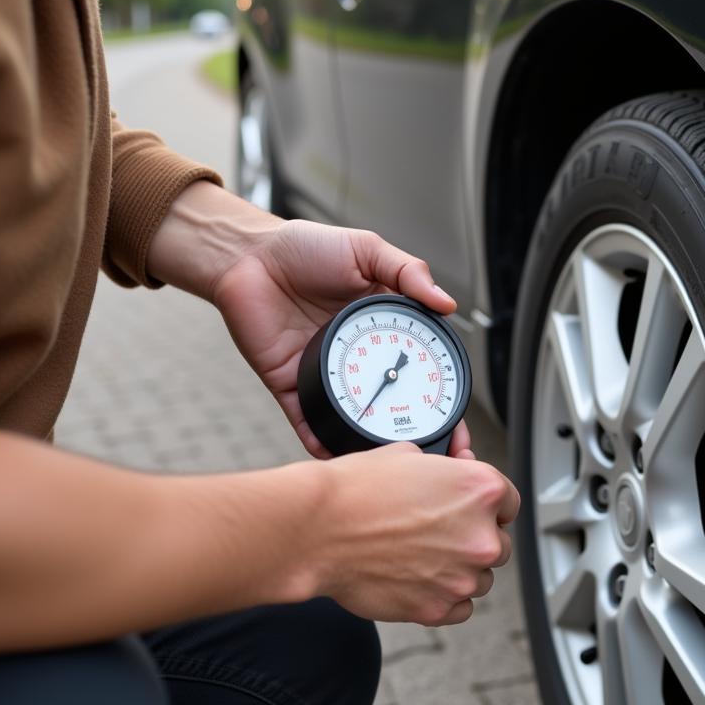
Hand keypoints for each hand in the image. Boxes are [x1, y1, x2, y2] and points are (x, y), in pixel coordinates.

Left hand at [211, 220, 471, 457]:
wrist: (247, 254)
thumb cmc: (304, 246)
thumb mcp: (366, 251)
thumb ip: (409, 272)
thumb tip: (448, 303)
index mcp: (381, 326)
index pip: (418, 367)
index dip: (440, 396)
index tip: (457, 422)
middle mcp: (357, 355)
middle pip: (391, 402)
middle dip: (413, 433)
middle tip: (436, 454)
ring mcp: (324, 372)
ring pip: (352, 416)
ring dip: (369, 440)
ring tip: (390, 458)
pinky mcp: (289, 382)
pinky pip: (306, 419)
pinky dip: (318, 440)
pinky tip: (335, 453)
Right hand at [290, 443, 519, 625]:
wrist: (319, 530)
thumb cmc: (356, 490)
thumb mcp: (407, 454)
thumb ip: (446, 465)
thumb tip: (460, 462)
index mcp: (481, 490)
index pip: (508, 501)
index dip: (489, 504)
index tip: (473, 509)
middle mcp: (481, 535)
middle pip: (499, 542)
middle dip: (474, 537)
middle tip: (438, 531)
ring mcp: (462, 577)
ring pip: (481, 578)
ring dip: (460, 569)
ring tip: (422, 555)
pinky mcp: (439, 609)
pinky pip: (461, 608)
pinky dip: (446, 597)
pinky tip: (421, 579)